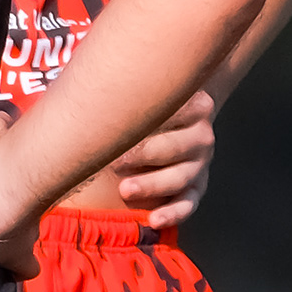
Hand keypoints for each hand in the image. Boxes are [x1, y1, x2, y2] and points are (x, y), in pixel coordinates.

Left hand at [112, 90, 216, 227]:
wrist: (166, 125)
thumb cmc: (140, 106)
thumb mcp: (137, 92)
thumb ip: (125, 86)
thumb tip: (90, 72)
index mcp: (194, 104)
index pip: (175, 109)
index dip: (149, 118)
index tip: (118, 122)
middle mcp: (201, 134)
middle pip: (176, 146)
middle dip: (144, 153)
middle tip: (113, 160)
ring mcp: (200, 163)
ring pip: (180, 177)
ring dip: (152, 185)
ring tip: (124, 189)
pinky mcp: (196, 189)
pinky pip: (189, 203)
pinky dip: (173, 213)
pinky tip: (154, 219)